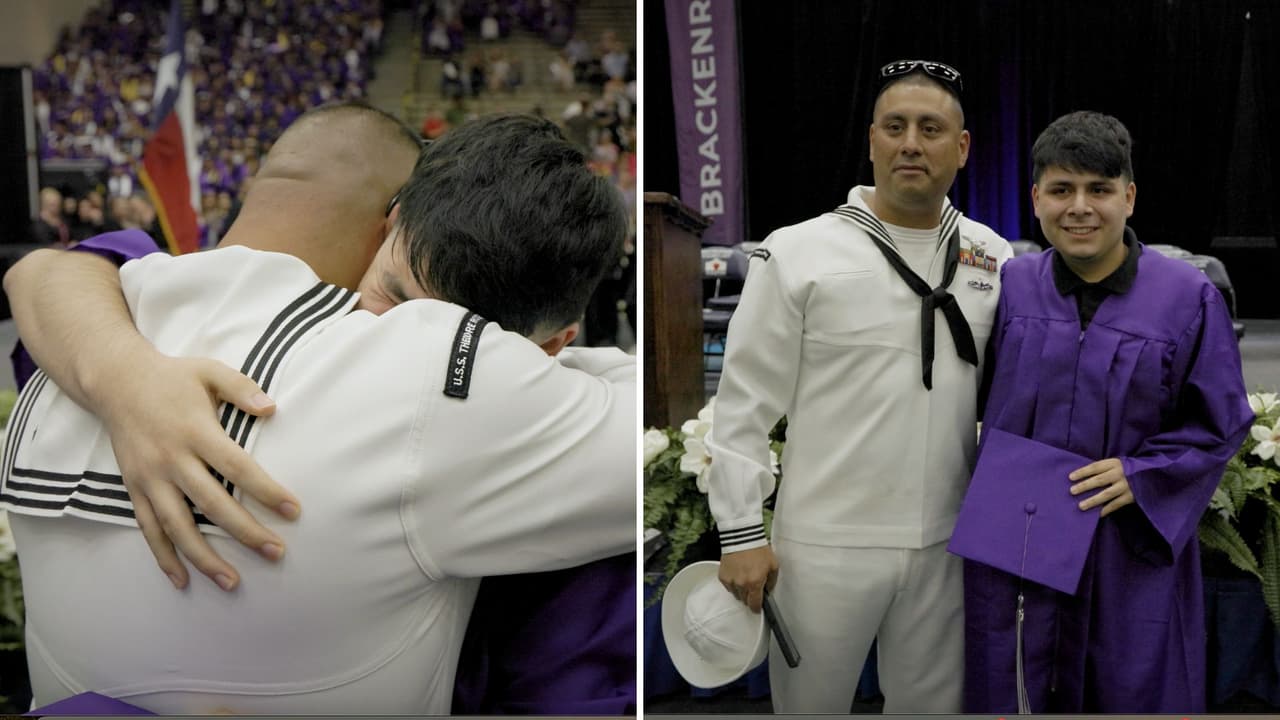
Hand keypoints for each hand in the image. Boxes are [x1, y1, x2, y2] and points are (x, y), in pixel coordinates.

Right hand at [95, 352, 299, 590]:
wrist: (115, 381)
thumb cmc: (173, 377)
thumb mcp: (209, 371)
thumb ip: (242, 388)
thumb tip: (272, 408)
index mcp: (196, 431)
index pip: (237, 467)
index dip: (266, 491)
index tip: (293, 510)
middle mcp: (171, 459)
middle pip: (212, 504)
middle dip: (246, 532)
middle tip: (276, 553)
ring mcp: (150, 477)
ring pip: (178, 526)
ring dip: (205, 557)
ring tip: (233, 582)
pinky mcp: (134, 488)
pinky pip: (149, 528)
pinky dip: (164, 556)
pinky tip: (183, 580)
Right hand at [718, 544, 778, 612]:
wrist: (742, 537)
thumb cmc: (759, 549)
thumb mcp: (773, 565)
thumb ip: (772, 582)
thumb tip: (768, 591)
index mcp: (755, 583)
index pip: (754, 604)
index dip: (757, 608)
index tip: (757, 608)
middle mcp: (741, 584)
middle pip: (745, 600)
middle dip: (750, 596)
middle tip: (753, 586)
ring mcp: (730, 581)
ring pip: (736, 594)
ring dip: (741, 590)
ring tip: (745, 578)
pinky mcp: (722, 576)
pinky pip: (728, 586)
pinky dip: (733, 583)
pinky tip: (737, 574)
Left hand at [1068, 457, 1133, 516]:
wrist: (1152, 474)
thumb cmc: (1128, 469)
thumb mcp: (1117, 464)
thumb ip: (1104, 469)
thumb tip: (1082, 477)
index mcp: (1114, 463)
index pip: (1095, 467)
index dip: (1082, 472)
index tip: (1070, 477)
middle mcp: (1120, 474)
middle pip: (1099, 480)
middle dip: (1085, 486)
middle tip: (1072, 491)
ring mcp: (1126, 486)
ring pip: (1106, 494)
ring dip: (1093, 500)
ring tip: (1081, 506)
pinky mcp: (1131, 496)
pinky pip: (1116, 504)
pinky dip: (1106, 509)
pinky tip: (1097, 514)